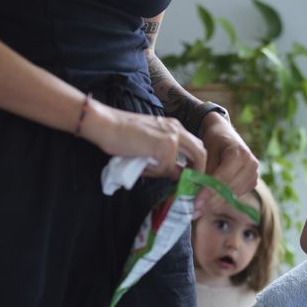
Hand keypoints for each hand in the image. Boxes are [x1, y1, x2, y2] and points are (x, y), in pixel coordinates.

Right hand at [86, 100, 206, 180]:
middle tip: (187, 183)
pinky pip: (166, 168)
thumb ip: (164, 154)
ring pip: (181, 164)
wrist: (106, 123)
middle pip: (200, 152)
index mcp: (173, 126)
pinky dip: (155, 172)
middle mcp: (177, 129)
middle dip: (197, 170)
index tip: (188, 175)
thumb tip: (174, 174)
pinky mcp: (165, 147)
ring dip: (169, 173)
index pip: (194, 146)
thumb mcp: (149, 141)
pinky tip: (141, 166)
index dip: (195, 163)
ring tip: (151, 172)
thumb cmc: (120, 132)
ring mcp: (173, 137)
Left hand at [195, 111, 258, 215]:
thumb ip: (203, 171)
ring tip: (198, 210)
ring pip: (232, 196)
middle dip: (209, 202)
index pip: (223, 178)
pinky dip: (221, 201)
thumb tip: (194, 192)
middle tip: (193, 211)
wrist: (226, 134)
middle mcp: (251, 164)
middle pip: (228, 190)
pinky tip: (208, 204)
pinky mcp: (252, 183)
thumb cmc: (214, 141)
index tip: (196, 203)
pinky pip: (235, 197)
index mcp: (239, 153)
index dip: (208, 192)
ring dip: (214, 205)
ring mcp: (254, 174)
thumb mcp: (205, 151)